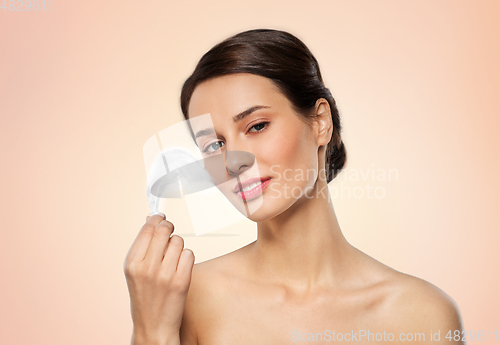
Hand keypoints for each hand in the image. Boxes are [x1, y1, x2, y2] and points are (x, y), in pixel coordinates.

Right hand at [124, 214, 194, 343]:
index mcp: (132, 263)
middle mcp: (147, 268)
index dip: (156, 219)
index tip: (160, 217)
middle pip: (163, 231)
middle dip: (168, 227)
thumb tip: (151, 220)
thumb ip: (142, 247)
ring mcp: (165, 274)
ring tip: (172, 258)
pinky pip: (189, 254)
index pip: (146, 229)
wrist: (153, 326)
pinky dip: (186, 257)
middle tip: (169, 230)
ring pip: (178, 241)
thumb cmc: (144, 298)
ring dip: (178, 245)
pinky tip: (180, 267)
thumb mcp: (134, 271)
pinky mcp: (181, 281)